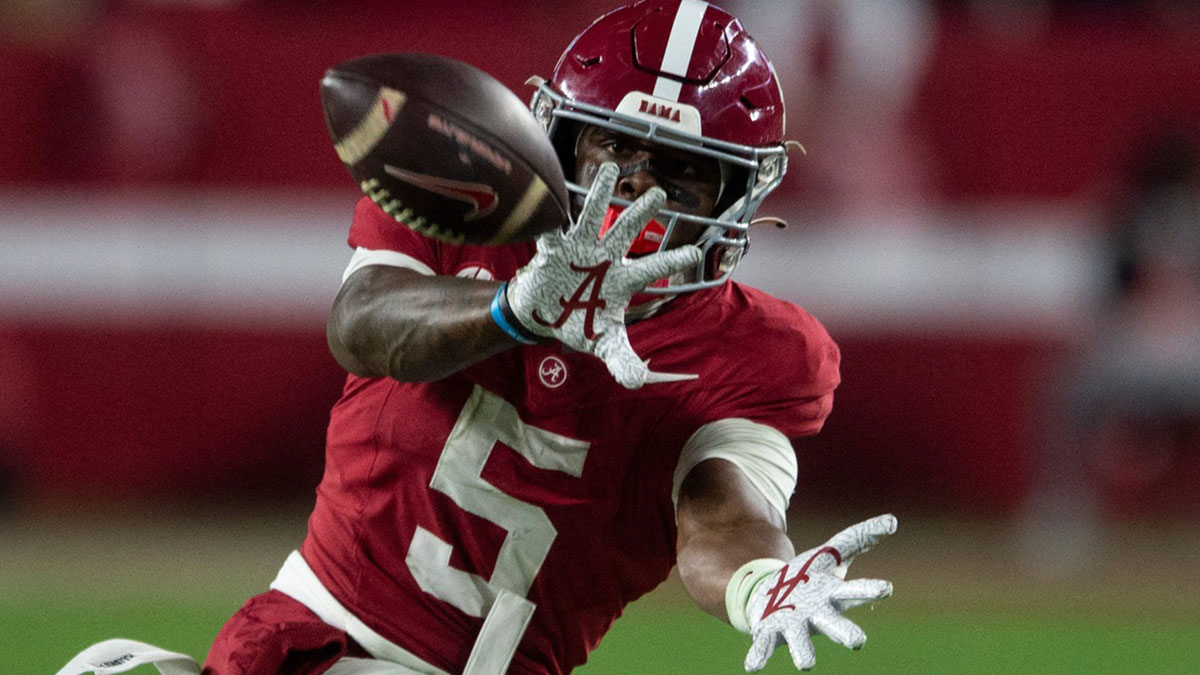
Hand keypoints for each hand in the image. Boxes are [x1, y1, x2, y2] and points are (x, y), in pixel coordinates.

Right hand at [505, 161, 701, 388]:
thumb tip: (635, 382)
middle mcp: (605, 258)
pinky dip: (551, 218)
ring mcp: (580, 249)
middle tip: (659, 194)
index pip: (653, 269)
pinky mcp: (553, 249)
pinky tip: (552, 199)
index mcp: (623, 280)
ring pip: (593, 216)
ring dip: (599, 193)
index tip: (695, 251)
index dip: (673, 260)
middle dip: (642, 213)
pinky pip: (552, 230)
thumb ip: (621, 360)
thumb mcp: (603, 344)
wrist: (542, 315)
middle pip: (627, 231)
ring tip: (608, 168)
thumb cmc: (578, 322)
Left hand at [744, 514, 896, 671]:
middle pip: (835, 625)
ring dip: (803, 652)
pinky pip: (764, 647)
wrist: (774, 593)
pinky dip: (759, 656)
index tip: (886, 587)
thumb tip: (892, 521)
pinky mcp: (769, 632)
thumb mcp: (832, 552)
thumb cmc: (810, 576)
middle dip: (846, 634)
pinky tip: (752, 667)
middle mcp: (817, 615)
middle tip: (858, 642)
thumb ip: (860, 537)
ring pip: (801, 641)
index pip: (855, 592)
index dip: (870, 589)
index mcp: (833, 595)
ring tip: (806, 665)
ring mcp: (793, 626)